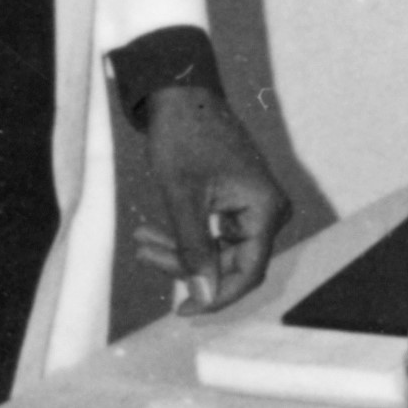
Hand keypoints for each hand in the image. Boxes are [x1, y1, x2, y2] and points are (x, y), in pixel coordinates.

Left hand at [131, 88, 287, 313]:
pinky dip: (183, 237)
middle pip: (231, 262)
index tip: (183, 311)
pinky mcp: (237, 201)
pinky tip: (150, 234)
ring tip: (140, 241)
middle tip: (144, 253)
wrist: (180, 95)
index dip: (218, 297)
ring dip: (178, 251)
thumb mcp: (183, 198)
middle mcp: (268, 209)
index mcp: (265, 207)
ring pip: (217, 250)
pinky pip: (213, 234)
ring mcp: (253, 205)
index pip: (250, 271)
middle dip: (186, 265)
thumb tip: (204, 297)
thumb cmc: (183, 139)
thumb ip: (194, 250)